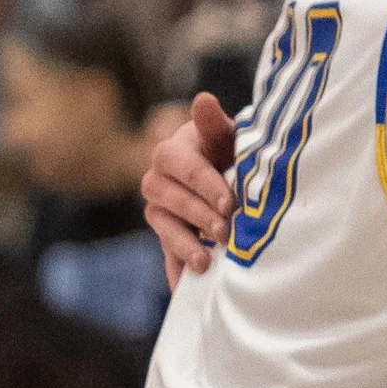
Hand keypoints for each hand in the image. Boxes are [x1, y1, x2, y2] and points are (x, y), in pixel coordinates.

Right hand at [143, 91, 236, 282]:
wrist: (230, 169)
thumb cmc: (231, 149)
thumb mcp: (228, 134)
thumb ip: (214, 122)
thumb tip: (203, 100)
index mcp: (171, 152)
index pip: (184, 167)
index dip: (206, 185)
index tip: (229, 202)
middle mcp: (156, 180)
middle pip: (172, 200)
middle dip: (200, 217)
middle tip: (227, 231)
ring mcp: (157, 210)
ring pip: (164, 227)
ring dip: (185, 244)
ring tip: (207, 261)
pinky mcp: (164, 234)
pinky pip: (165, 254)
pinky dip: (175, 270)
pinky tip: (185, 288)